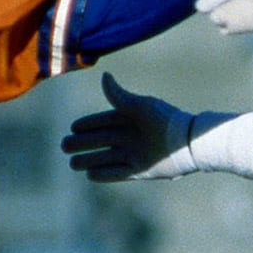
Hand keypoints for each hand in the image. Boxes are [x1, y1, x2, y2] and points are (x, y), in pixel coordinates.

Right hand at [62, 73, 196, 181]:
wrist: (187, 143)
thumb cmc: (164, 120)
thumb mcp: (139, 107)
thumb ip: (119, 96)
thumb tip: (104, 77)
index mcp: (130, 118)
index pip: (102, 121)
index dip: (87, 124)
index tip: (72, 127)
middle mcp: (130, 137)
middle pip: (100, 140)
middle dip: (81, 143)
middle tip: (64, 146)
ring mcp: (134, 154)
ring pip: (105, 158)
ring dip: (88, 160)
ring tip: (73, 163)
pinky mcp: (141, 170)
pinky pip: (118, 173)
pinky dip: (104, 174)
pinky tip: (90, 175)